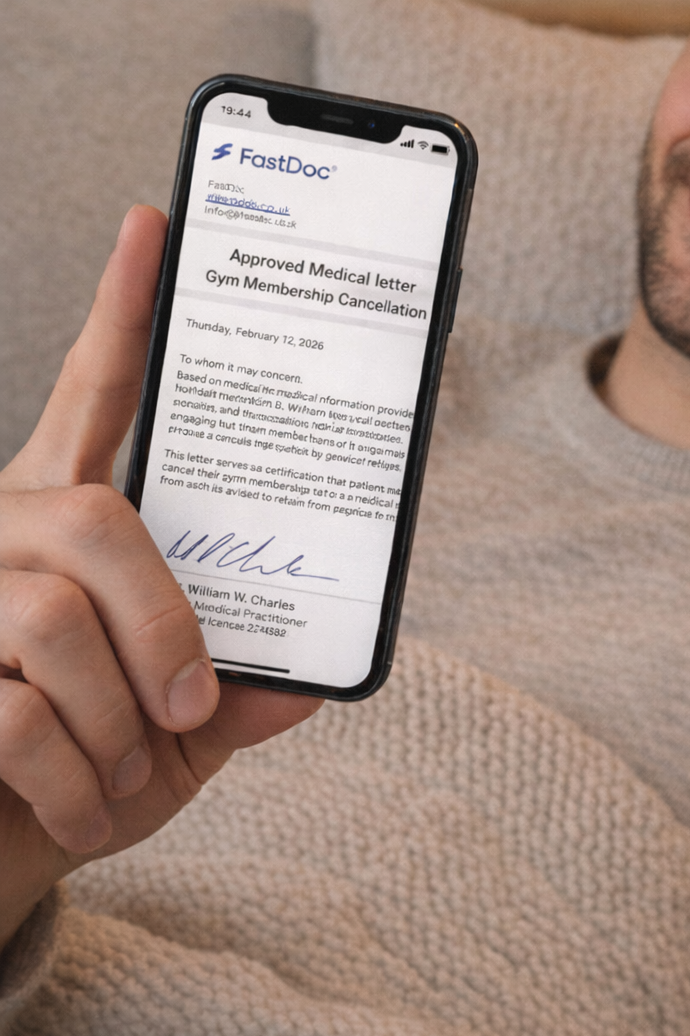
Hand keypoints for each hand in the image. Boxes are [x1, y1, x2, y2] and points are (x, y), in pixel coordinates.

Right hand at [0, 206, 321, 950]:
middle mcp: (0, 532)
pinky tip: (77, 812)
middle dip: (165, 626)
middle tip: (192, 709)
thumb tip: (312, 683)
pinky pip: (14, 717)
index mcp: (63, 519)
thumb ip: (238, 699)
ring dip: (115, 727)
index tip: (153, 223)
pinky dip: (74, 784)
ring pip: (53, 622)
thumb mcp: (178, 736)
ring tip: (125, 778)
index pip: (93, 395)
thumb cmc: (86, 773)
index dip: (121, 313)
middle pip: (97, 520)